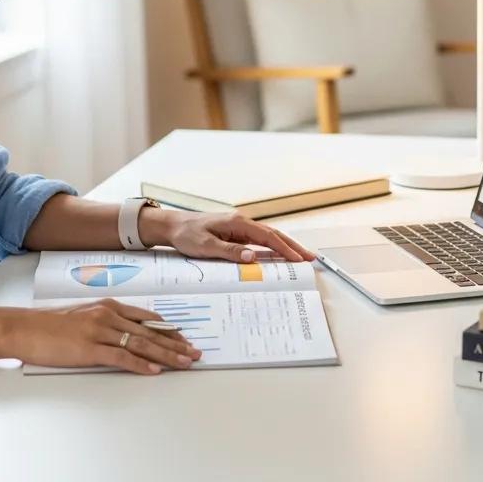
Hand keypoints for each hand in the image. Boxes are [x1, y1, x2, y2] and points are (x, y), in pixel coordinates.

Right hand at [4, 299, 202, 375]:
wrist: (24, 328)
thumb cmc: (51, 325)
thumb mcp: (85, 316)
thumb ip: (107, 322)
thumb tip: (126, 334)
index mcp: (110, 307)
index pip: (148, 319)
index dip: (169, 331)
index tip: (185, 339)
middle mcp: (110, 316)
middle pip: (151, 332)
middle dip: (176, 344)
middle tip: (194, 353)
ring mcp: (100, 332)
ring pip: (142, 344)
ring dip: (166, 355)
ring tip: (184, 363)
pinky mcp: (90, 349)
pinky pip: (121, 357)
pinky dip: (140, 364)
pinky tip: (154, 370)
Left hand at [156, 212, 316, 263]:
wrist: (172, 226)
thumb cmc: (186, 235)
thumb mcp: (205, 246)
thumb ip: (230, 251)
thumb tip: (252, 257)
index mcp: (237, 223)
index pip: (267, 237)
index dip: (284, 248)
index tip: (298, 259)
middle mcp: (242, 222)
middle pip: (273, 234)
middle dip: (292, 246)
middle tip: (309, 258)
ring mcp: (239, 226)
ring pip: (268, 236)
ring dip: (284, 246)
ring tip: (300, 257)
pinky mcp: (235, 232)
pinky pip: (259, 239)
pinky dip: (272, 246)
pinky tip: (278, 254)